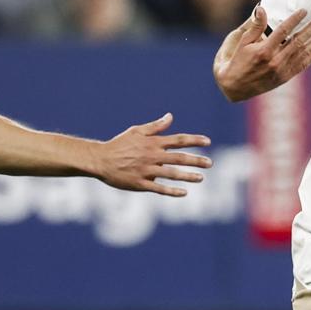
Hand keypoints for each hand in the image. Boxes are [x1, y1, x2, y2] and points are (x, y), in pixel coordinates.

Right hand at [96, 113, 211, 196]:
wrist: (100, 160)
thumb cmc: (119, 144)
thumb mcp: (136, 131)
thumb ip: (155, 126)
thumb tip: (171, 116)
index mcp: (152, 142)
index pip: (178, 140)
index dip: (194, 140)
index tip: (208, 142)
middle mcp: (152, 156)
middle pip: (179, 157)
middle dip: (196, 160)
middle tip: (210, 163)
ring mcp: (146, 170)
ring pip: (171, 174)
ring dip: (187, 176)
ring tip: (201, 178)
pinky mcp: (140, 183)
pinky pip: (159, 188)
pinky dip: (172, 191)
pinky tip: (184, 192)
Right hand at [214, 7, 310, 101]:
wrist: (233, 88)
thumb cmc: (234, 61)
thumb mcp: (240, 42)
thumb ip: (254, 26)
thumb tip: (261, 9)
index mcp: (263, 50)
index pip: (283, 31)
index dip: (294, 20)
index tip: (304, 10)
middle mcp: (274, 61)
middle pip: (297, 42)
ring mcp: (281, 70)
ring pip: (303, 54)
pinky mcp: (284, 78)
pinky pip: (302, 66)